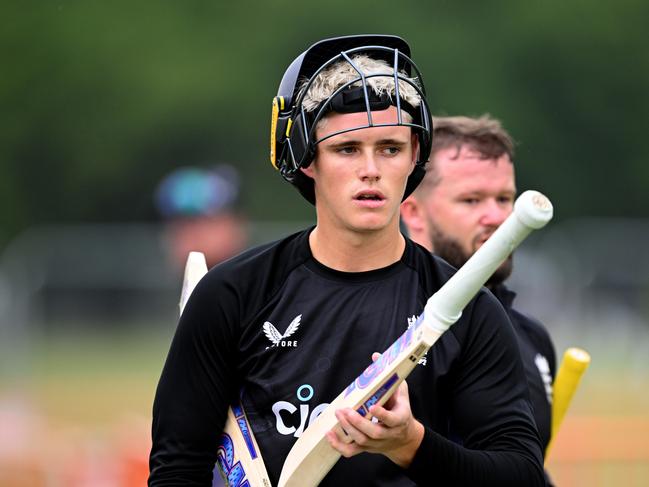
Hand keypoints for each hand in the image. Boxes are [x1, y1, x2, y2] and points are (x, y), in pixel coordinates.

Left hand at [325, 353, 424, 467]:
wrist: (406, 438)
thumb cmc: (401, 409)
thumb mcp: (401, 391)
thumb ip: (389, 375)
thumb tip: (376, 356)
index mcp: (400, 419)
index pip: (392, 419)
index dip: (382, 415)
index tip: (373, 406)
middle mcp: (389, 433)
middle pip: (374, 432)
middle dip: (358, 422)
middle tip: (345, 410)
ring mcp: (377, 443)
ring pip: (362, 441)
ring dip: (348, 429)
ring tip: (338, 414)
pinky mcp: (367, 448)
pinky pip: (352, 451)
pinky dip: (339, 446)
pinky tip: (329, 435)